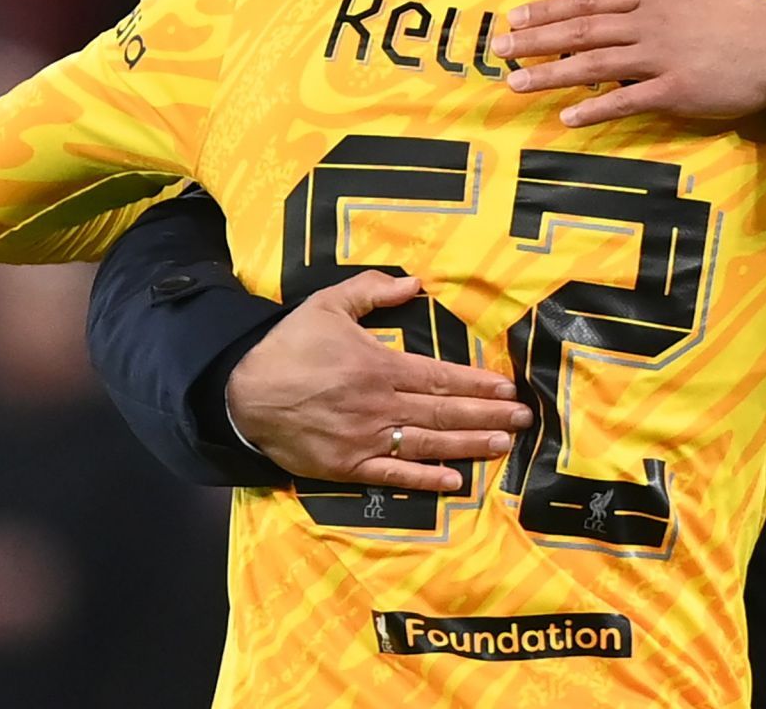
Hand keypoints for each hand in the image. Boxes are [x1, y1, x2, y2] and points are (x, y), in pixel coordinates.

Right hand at [225, 271, 532, 489]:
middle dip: (488, 415)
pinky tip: (456, 482)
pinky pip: (394, 477)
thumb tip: (415, 282)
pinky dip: (426, 481)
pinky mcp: (348, 468)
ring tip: (504, 444)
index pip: (440, 377)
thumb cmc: (289, 346)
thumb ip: (373, 290)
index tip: (508, 388)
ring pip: (428, 445)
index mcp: (379, 367)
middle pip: (444, 413)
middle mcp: (379, 406)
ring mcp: (365, 441)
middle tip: (524, 419)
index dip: (478, 384)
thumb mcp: (328, 304)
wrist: (241, 393)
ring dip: (470, 445)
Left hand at [492, 0, 765, 126]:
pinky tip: (567, 116)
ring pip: (595, 64)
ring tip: (517, 83)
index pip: (589, 1)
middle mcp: (649, 23)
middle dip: (536, 40)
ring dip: (552, 74)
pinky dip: (595, 108)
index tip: (515, 19)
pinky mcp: (675, 90)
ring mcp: (660, 57)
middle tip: (499, 51)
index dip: (548, 11)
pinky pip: (627, 100)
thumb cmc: (739, 14)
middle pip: (582, 30)